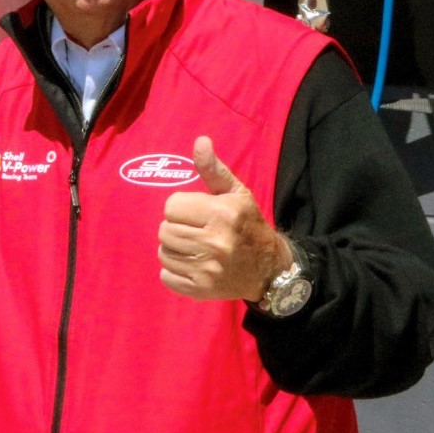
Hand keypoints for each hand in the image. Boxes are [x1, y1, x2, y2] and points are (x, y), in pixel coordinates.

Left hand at [158, 136, 290, 300]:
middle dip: (176, 229)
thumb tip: (200, 141)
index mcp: (222, 214)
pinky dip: (174, 271)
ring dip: (174, 250)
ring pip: (163, 253)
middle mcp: (215, 243)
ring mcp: (208, 269)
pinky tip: (193, 265)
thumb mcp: (236, 194)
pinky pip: (166, 277)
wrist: (270, 268)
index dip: (181, 209)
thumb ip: (213, 169)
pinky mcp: (202, 290)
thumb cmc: (248, 224)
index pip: (171, 207)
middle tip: (194, 232)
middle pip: (164, 231)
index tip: (197, 213)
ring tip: (194, 248)